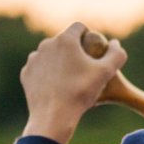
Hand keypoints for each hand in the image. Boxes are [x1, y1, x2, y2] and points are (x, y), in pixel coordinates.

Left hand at [20, 23, 126, 143]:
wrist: (53, 116)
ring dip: (61, 61)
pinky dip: (49, 73)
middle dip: (75, 50)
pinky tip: (58, 86)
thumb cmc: (81, 92)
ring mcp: (34, 59)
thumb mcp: (106, 72)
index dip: (89, 36)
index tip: (94, 51)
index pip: (79, 27)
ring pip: (52, 54)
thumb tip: (114, 43)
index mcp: (65, 40)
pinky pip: (41, 68)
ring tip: (71, 79)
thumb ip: (116, 54)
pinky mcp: (26, 73)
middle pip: (65, 41)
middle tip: (85, 68)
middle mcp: (46, 45)